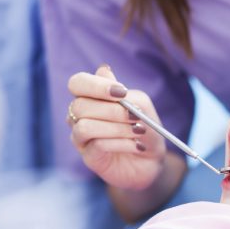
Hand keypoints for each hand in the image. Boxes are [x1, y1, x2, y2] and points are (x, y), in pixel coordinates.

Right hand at [67, 65, 166, 189]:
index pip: (77, 83)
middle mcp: (80, 115)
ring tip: (138, 131)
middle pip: (79, 106)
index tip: (121, 92)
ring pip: (84, 127)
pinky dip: (121, 143)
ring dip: (116, 127)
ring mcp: (81, 138)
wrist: (152, 158)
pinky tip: (137, 145)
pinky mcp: (89, 157)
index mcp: (91, 97)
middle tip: (135, 115)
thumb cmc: (144, 126)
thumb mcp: (140, 104)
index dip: (95, 85)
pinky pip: (97, 146)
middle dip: (112, 110)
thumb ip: (121, 91)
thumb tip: (103, 70)